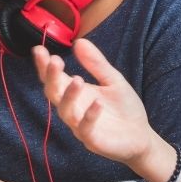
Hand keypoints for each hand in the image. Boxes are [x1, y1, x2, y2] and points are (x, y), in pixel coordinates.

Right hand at [34, 40, 167, 175]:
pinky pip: (85, 129)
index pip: (54, 78)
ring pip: (65, 111)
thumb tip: (79, 41)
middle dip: (51, 77)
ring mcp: (80, 125)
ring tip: (77, 79)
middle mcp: (73, 108)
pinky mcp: (92, 140)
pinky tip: (98, 103)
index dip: (44, 66)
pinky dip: (90, 116)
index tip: (39, 49)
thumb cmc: (124, 109)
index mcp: (75, 93)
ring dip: (69, 95)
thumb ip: (96, 63)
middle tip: (54, 61)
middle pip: (53, 93)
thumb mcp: (113, 80)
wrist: (142, 137)